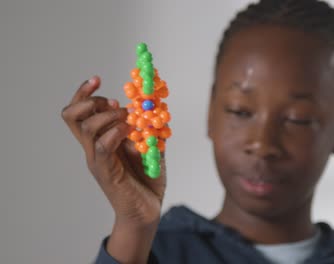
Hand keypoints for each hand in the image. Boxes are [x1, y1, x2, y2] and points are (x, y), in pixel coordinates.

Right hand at [61, 76, 165, 227]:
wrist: (146, 210)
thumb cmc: (146, 179)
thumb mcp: (149, 146)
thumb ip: (147, 127)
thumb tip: (153, 105)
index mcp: (99, 140)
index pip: (78, 113)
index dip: (83, 93)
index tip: (97, 79)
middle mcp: (93, 148)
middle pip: (71, 116)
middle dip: (90, 100)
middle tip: (112, 103)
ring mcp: (97, 160)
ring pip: (87, 128)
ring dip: (108, 115)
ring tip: (127, 120)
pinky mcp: (106, 172)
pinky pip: (103, 146)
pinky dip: (116, 132)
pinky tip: (129, 132)